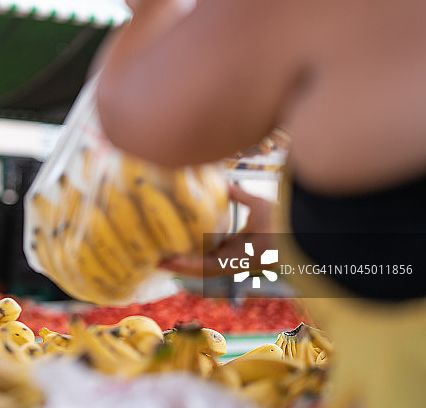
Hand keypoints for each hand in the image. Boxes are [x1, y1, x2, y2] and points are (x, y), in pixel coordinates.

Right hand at [160, 184, 278, 277]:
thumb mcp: (253, 203)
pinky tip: (172, 262)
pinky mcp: (231, 266)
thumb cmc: (280, 217)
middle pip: (200, 262)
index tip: (176, 241)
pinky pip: (205, 269)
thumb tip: (222, 182)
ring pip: (198, 269)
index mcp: (237, 246)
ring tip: (159, 262)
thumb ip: (236, 195)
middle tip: (161, 256)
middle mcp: (232, 258)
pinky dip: (187, 266)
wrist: (293, 229)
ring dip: (179, 266)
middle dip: (181, 261)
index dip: (192, 248)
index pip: (210, 250)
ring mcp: (231, 264)